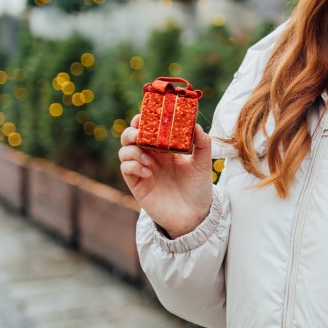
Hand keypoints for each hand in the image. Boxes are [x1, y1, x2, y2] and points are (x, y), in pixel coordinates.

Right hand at [118, 114, 213, 237]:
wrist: (194, 215)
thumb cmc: (198, 188)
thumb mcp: (203, 163)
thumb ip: (202, 144)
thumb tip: (196, 125)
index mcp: (166, 147)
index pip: (150, 128)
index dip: (146, 118)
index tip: (149, 113)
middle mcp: (152, 156)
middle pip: (132, 136)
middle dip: (133, 130)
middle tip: (141, 132)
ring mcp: (143, 169)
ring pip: (125, 150)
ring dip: (133, 149)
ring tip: (149, 158)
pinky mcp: (137, 184)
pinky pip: (126, 168)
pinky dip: (133, 165)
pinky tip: (148, 171)